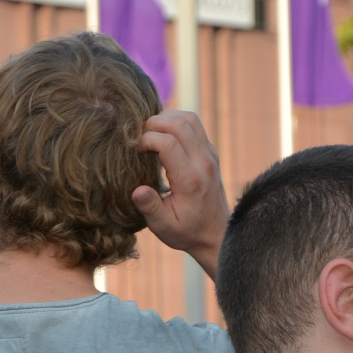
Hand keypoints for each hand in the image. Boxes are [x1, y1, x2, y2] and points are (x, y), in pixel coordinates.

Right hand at [133, 111, 228, 278]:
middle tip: (138, 138)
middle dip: (153, 124)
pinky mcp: (210, 151)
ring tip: (149, 133)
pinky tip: (162, 135)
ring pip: (189, 118)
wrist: (217, 233)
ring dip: (165, 119)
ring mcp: (209, 154)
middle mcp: (203, 162)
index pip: (167, 143)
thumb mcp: (164, 227)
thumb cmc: (187, 231)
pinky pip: (194, 124)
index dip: (146, 140)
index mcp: (190, 179)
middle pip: (179, 124)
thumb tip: (138, 190)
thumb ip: (150, 208)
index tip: (134, 152)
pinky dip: (175, 122)